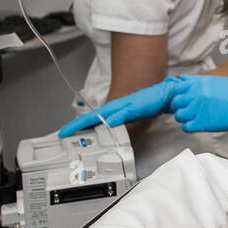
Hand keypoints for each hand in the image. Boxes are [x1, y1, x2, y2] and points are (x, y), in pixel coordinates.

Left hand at [58, 79, 177, 136]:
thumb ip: (120, 123)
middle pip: (91, 117)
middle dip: (76, 125)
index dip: (77, 126)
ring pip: (102, 115)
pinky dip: (114, 119)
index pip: (91, 119)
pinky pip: (123, 114)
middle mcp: (115, 108)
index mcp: (113, 111)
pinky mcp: (135, 107)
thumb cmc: (148, 104)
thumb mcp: (130, 116)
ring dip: (89, 123)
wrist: (164, 94)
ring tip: (76, 130)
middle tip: (63, 133)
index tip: (65, 133)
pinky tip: (107, 123)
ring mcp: (124, 107)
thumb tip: (111, 133)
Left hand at [167, 75, 227, 132]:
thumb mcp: (217, 81)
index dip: (177, 95)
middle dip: (179, 106)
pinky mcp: (203, 123)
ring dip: (184, 117)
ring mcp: (198, 109)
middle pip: (175, 102)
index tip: (182, 99)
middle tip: (187, 109)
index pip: (176, 88)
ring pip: (178, 115)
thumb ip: (198, 81)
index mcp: (199, 83)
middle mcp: (196, 95)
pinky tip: (197, 124)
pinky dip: (189, 127)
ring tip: (193, 117)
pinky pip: (186, 127)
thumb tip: (184, 80)